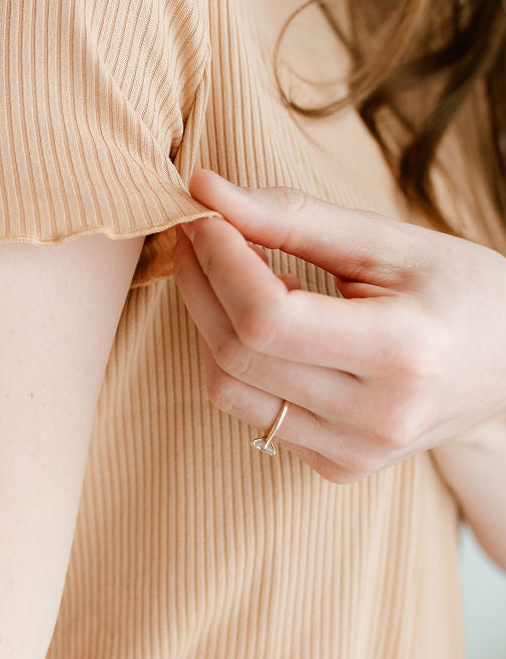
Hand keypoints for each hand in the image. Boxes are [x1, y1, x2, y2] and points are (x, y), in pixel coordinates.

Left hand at [171, 167, 505, 483]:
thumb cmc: (457, 291)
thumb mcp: (389, 242)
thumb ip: (294, 217)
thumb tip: (204, 190)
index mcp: (403, 353)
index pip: (267, 318)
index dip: (219, 262)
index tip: (203, 216)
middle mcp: (377, 418)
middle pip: (237, 354)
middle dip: (201, 283)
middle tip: (202, 233)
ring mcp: (356, 452)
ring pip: (229, 390)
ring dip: (209, 322)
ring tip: (232, 274)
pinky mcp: (338, 467)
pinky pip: (252, 414)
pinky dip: (239, 361)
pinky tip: (267, 325)